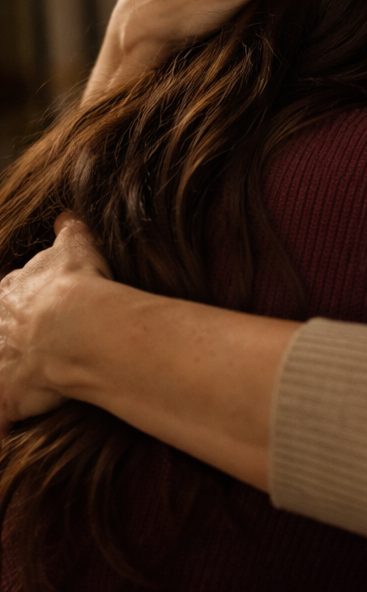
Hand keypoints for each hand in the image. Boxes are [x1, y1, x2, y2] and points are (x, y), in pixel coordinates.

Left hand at [0, 215, 108, 427]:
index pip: (7, 296)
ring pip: (0, 361)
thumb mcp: (75, 246)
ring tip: (26, 371)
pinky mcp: (8, 395)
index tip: (35, 309)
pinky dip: (4, 422)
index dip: (18, 303)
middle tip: (31, 342)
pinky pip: (3, 413)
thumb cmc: (78, 284)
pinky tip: (7, 432)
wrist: (76, 327)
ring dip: (9, 365)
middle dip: (9, 336)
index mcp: (9, 293)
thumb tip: (66, 215)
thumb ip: (69, 230)